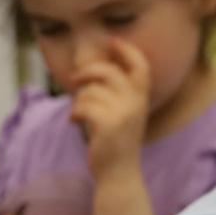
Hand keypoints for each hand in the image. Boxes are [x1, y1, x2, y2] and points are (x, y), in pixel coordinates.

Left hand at [70, 39, 149, 177]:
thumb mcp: (124, 113)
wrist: (119, 173)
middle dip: (86, 73)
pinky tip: (74, 122)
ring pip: (90, 91)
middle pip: (108, 72)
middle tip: (75, 79)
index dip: (127, 50)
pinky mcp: (107, 125)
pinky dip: (74, 113)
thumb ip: (116, 92)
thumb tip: (91, 69)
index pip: (141, 67)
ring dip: (79, 101)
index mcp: (142, 99)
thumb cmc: (115, 141)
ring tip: (79, 113)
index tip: (113, 41)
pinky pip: (82, 106)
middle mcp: (136, 104)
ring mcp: (123, 114)